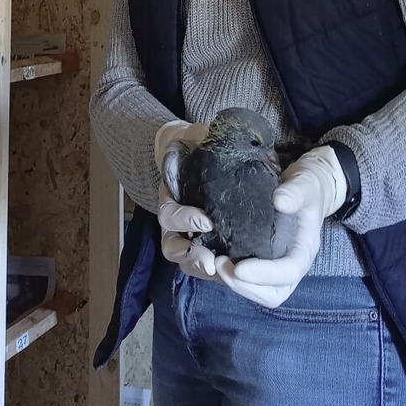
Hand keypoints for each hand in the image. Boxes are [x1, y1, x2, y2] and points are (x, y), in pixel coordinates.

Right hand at [154, 121, 216, 279]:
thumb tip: (228, 134)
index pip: (169, 215)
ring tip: (220, 272)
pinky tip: (236, 272)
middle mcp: (176, 220)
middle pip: (173, 246)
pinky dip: (218, 269)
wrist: (199, 149)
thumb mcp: (201, 135)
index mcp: (171, 196)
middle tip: (210, 260)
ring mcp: (190, 233)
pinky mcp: (209, 239)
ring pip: (186, 260)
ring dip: (201, 267)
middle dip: (189, 255)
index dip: (183, 219)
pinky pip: (207, 260)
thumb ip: (208, 136)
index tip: (205, 219)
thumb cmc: (200, 142)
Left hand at [214, 145, 346, 306]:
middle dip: (243, 286)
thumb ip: (296, 192)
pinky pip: (244, 280)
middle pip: (271, 294)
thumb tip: (279, 201)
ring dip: (231, 283)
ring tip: (210, 261)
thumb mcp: (305, 185)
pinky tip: (209, 256)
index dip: (264, 275)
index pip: (287, 273)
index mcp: (303, 251)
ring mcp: (274, 266)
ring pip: (255, 291)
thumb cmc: (307, 187)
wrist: (305, 188)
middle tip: (218, 264)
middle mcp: (289, 265)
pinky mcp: (259, 261)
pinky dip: (226, 275)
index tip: (239, 267)